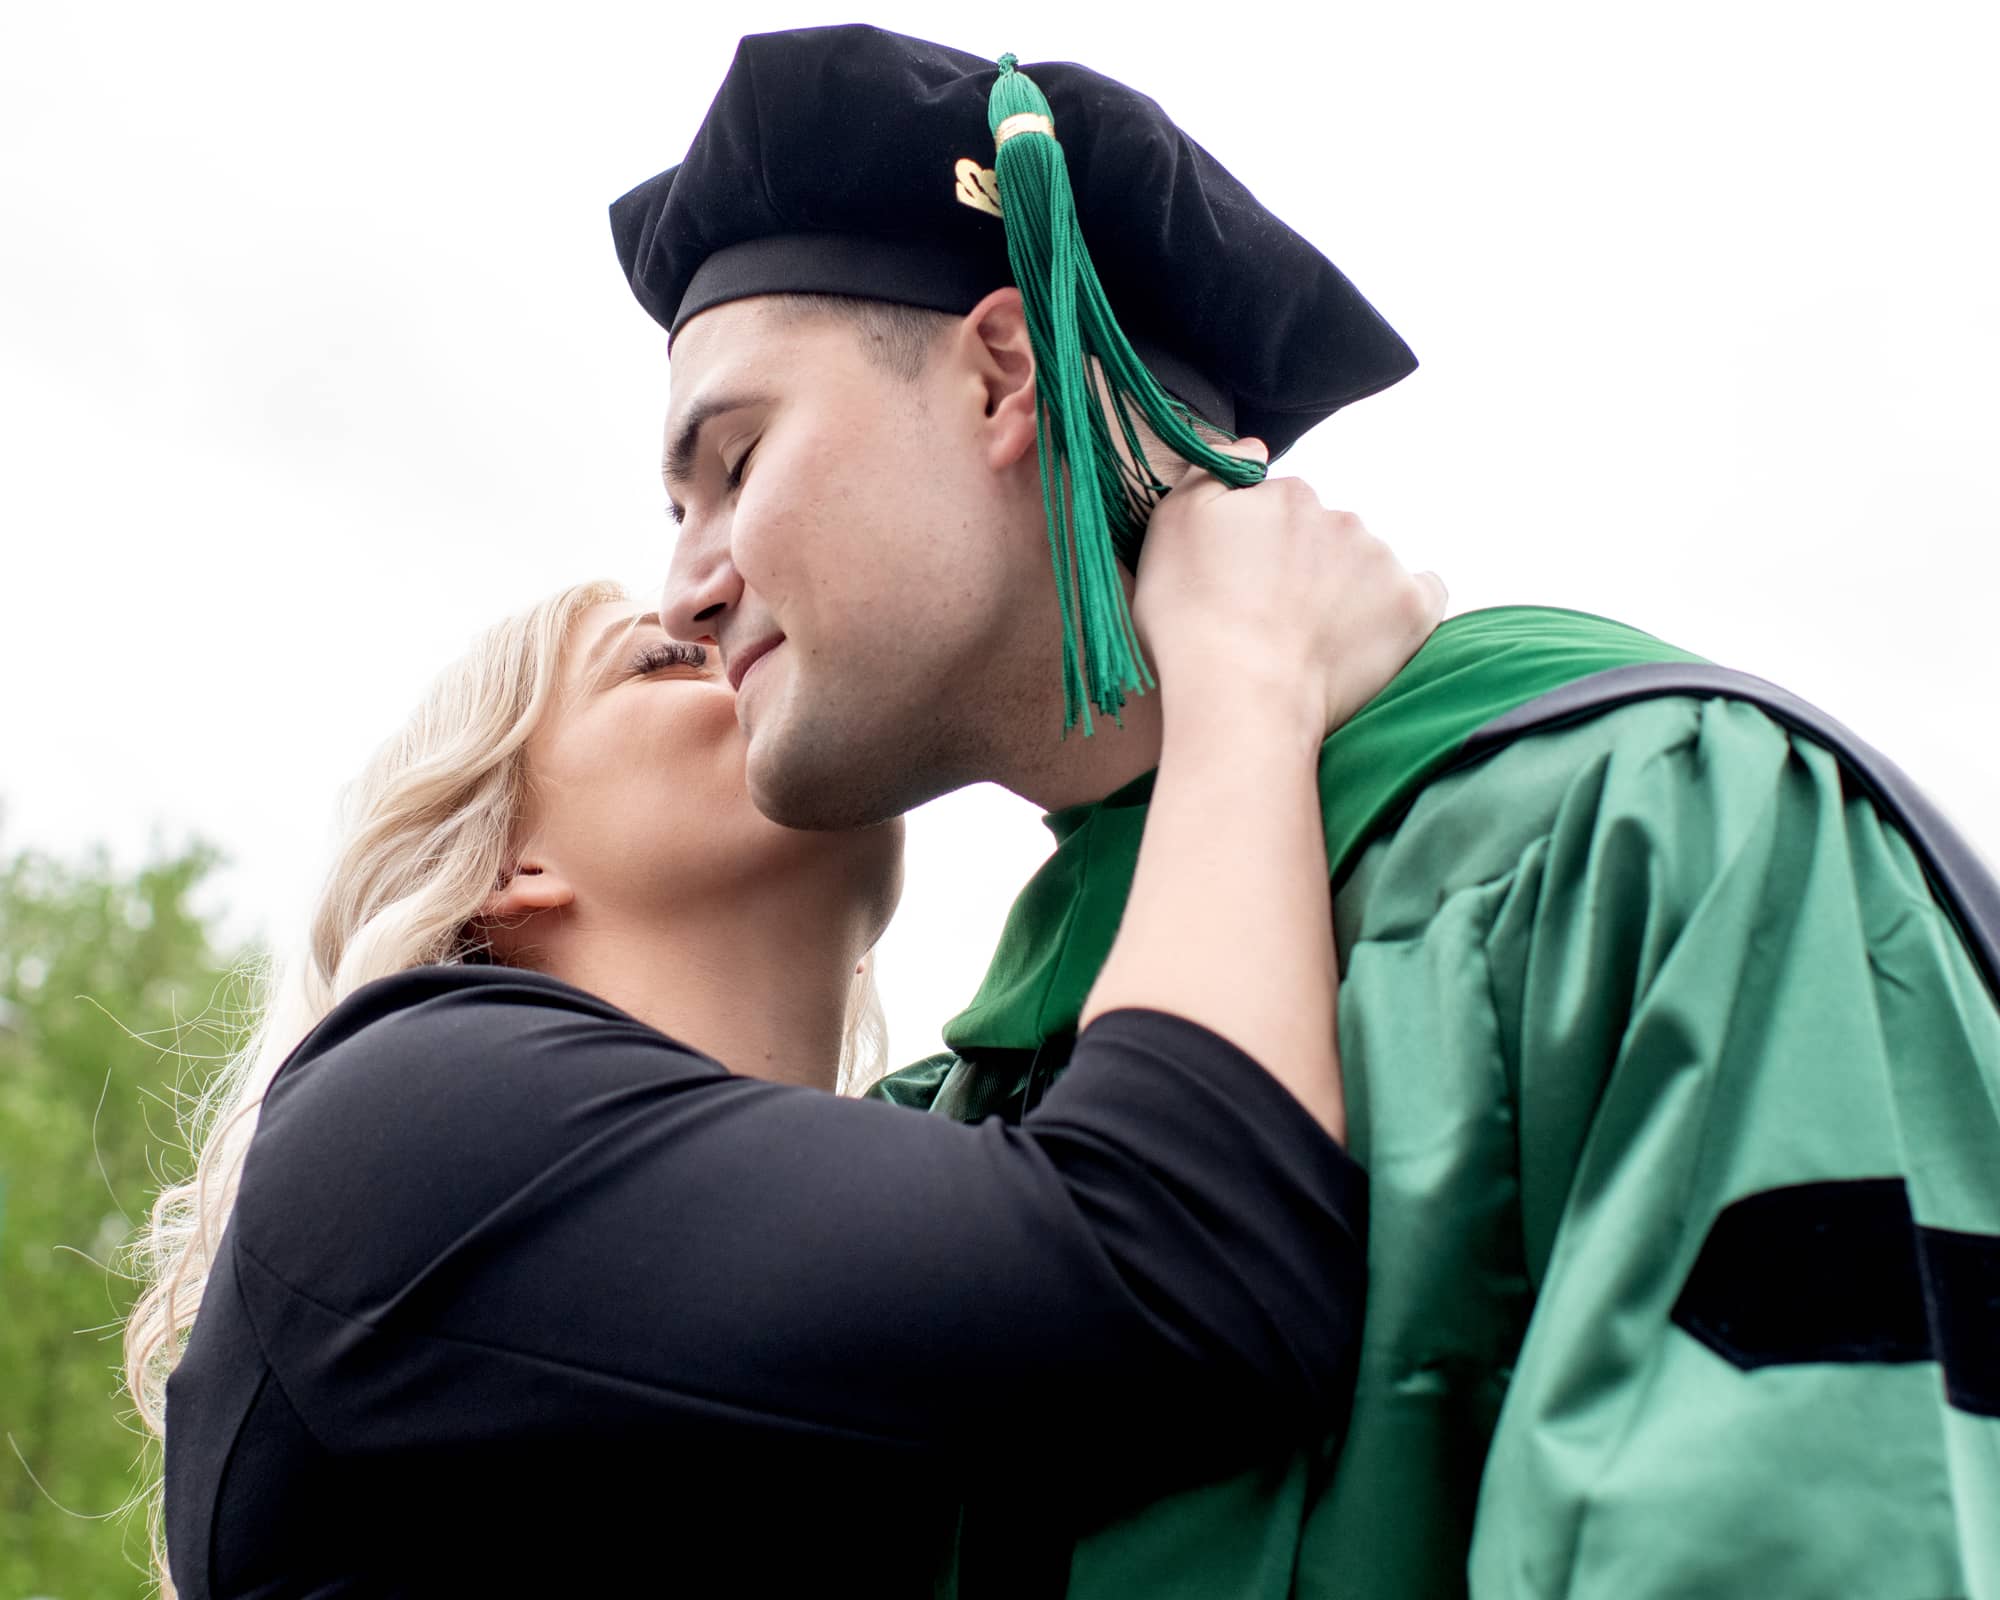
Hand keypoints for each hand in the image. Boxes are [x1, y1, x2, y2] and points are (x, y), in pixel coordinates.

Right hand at [1134, 440, 1446, 739]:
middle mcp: (1341, 517)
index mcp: (1288, 495)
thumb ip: (1211, 468)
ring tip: (1308, 638)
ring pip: (1364, 563)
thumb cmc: (1193, 619)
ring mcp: (1381, 563)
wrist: (1241, 697)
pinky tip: (1375, 628)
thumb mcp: (1171, 525)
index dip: (1254, 545)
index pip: (1276, 508)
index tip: (1238, 583)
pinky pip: (1424, 591)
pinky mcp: (1413, 609)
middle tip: (1270, 616)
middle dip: (1302, 565)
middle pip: (1323, 534)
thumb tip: (1253, 447)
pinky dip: (1402, 603)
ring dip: (1343, 587)